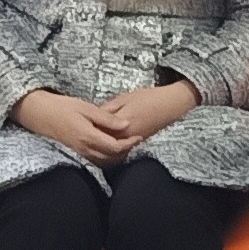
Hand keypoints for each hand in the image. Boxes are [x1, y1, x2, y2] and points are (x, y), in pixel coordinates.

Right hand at [14, 89, 141, 162]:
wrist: (39, 114)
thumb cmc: (62, 107)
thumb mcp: (86, 108)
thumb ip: (106, 118)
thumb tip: (126, 124)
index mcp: (88, 136)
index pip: (115, 147)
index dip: (129, 143)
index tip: (139, 136)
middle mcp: (84, 148)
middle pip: (112, 157)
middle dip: (126, 151)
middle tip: (136, 140)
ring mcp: (80, 152)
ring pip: (104, 160)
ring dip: (118, 155)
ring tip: (127, 143)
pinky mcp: (77, 151)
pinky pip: (96, 158)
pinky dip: (107, 155)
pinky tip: (112, 146)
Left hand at [84, 78, 200, 142]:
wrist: (171, 105)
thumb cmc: (149, 97)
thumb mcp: (125, 97)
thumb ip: (108, 110)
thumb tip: (93, 118)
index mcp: (122, 123)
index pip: (98, 130)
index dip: (87, 129)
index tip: (76, 125)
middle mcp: (127, 136)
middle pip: (103, 144)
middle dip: (91, 140)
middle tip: (79, 135)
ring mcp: (133, 143)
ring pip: (111, 151)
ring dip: (99, 148)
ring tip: (88, 141)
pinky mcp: (137, 146)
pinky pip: (120, 151)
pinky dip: (110, 150)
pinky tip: (103, 144)